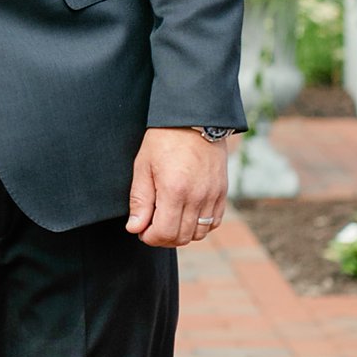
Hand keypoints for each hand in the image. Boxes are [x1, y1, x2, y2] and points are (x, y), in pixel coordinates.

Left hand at [126, 127, 231, 246]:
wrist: (194, 118)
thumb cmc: (164, 139)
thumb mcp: (143, 166)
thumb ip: (140, 200)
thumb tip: (135, 228)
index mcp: (175, 191)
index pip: (164, 233)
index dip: (149, 237)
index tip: (141, 230)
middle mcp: (197, 197)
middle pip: (181, 237)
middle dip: (163, 238)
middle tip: (152, 226)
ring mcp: (213, 195)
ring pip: (199, 233)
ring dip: (182, 233)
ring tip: (169, 220)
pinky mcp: (222, 192)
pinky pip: (214, 222)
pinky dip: (200, 225)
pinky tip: (186, 214)